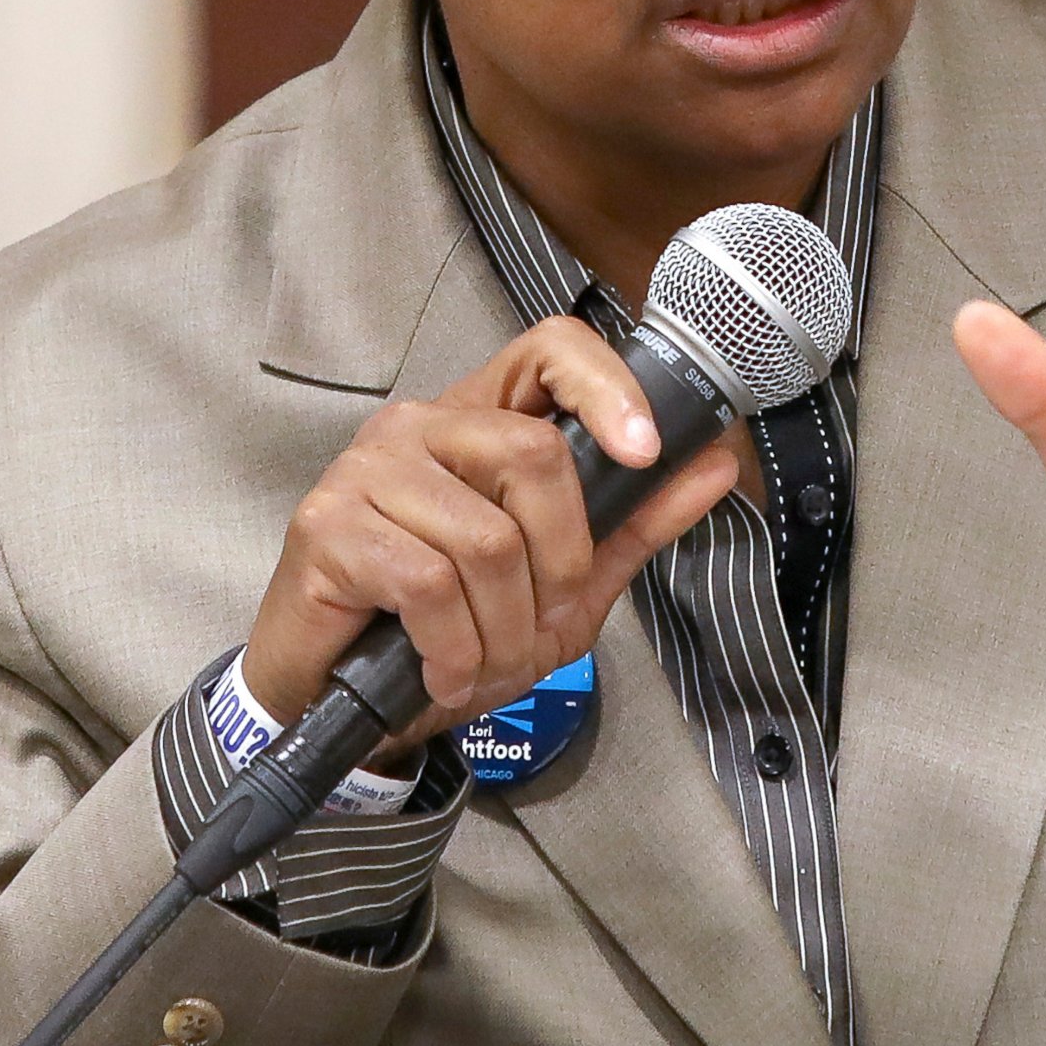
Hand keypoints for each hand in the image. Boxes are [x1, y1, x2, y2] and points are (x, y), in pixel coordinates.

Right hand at [242, 316, 739, 752]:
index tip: (644, 451)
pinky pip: (428, 583)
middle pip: (533, 456)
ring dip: (503, 628)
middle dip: (559, 563)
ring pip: (486, 539)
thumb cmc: (446, 630)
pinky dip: (454, 647)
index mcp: (482, 419)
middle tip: (539, 620)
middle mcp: (422, 425)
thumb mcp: (562, 586)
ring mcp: (368, 468)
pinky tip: (443, 671)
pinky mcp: (329, 524)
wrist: (339, 697)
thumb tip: (716, 464)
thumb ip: (634, 522)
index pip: (550, 349)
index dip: (607, 386)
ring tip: (484, 660)